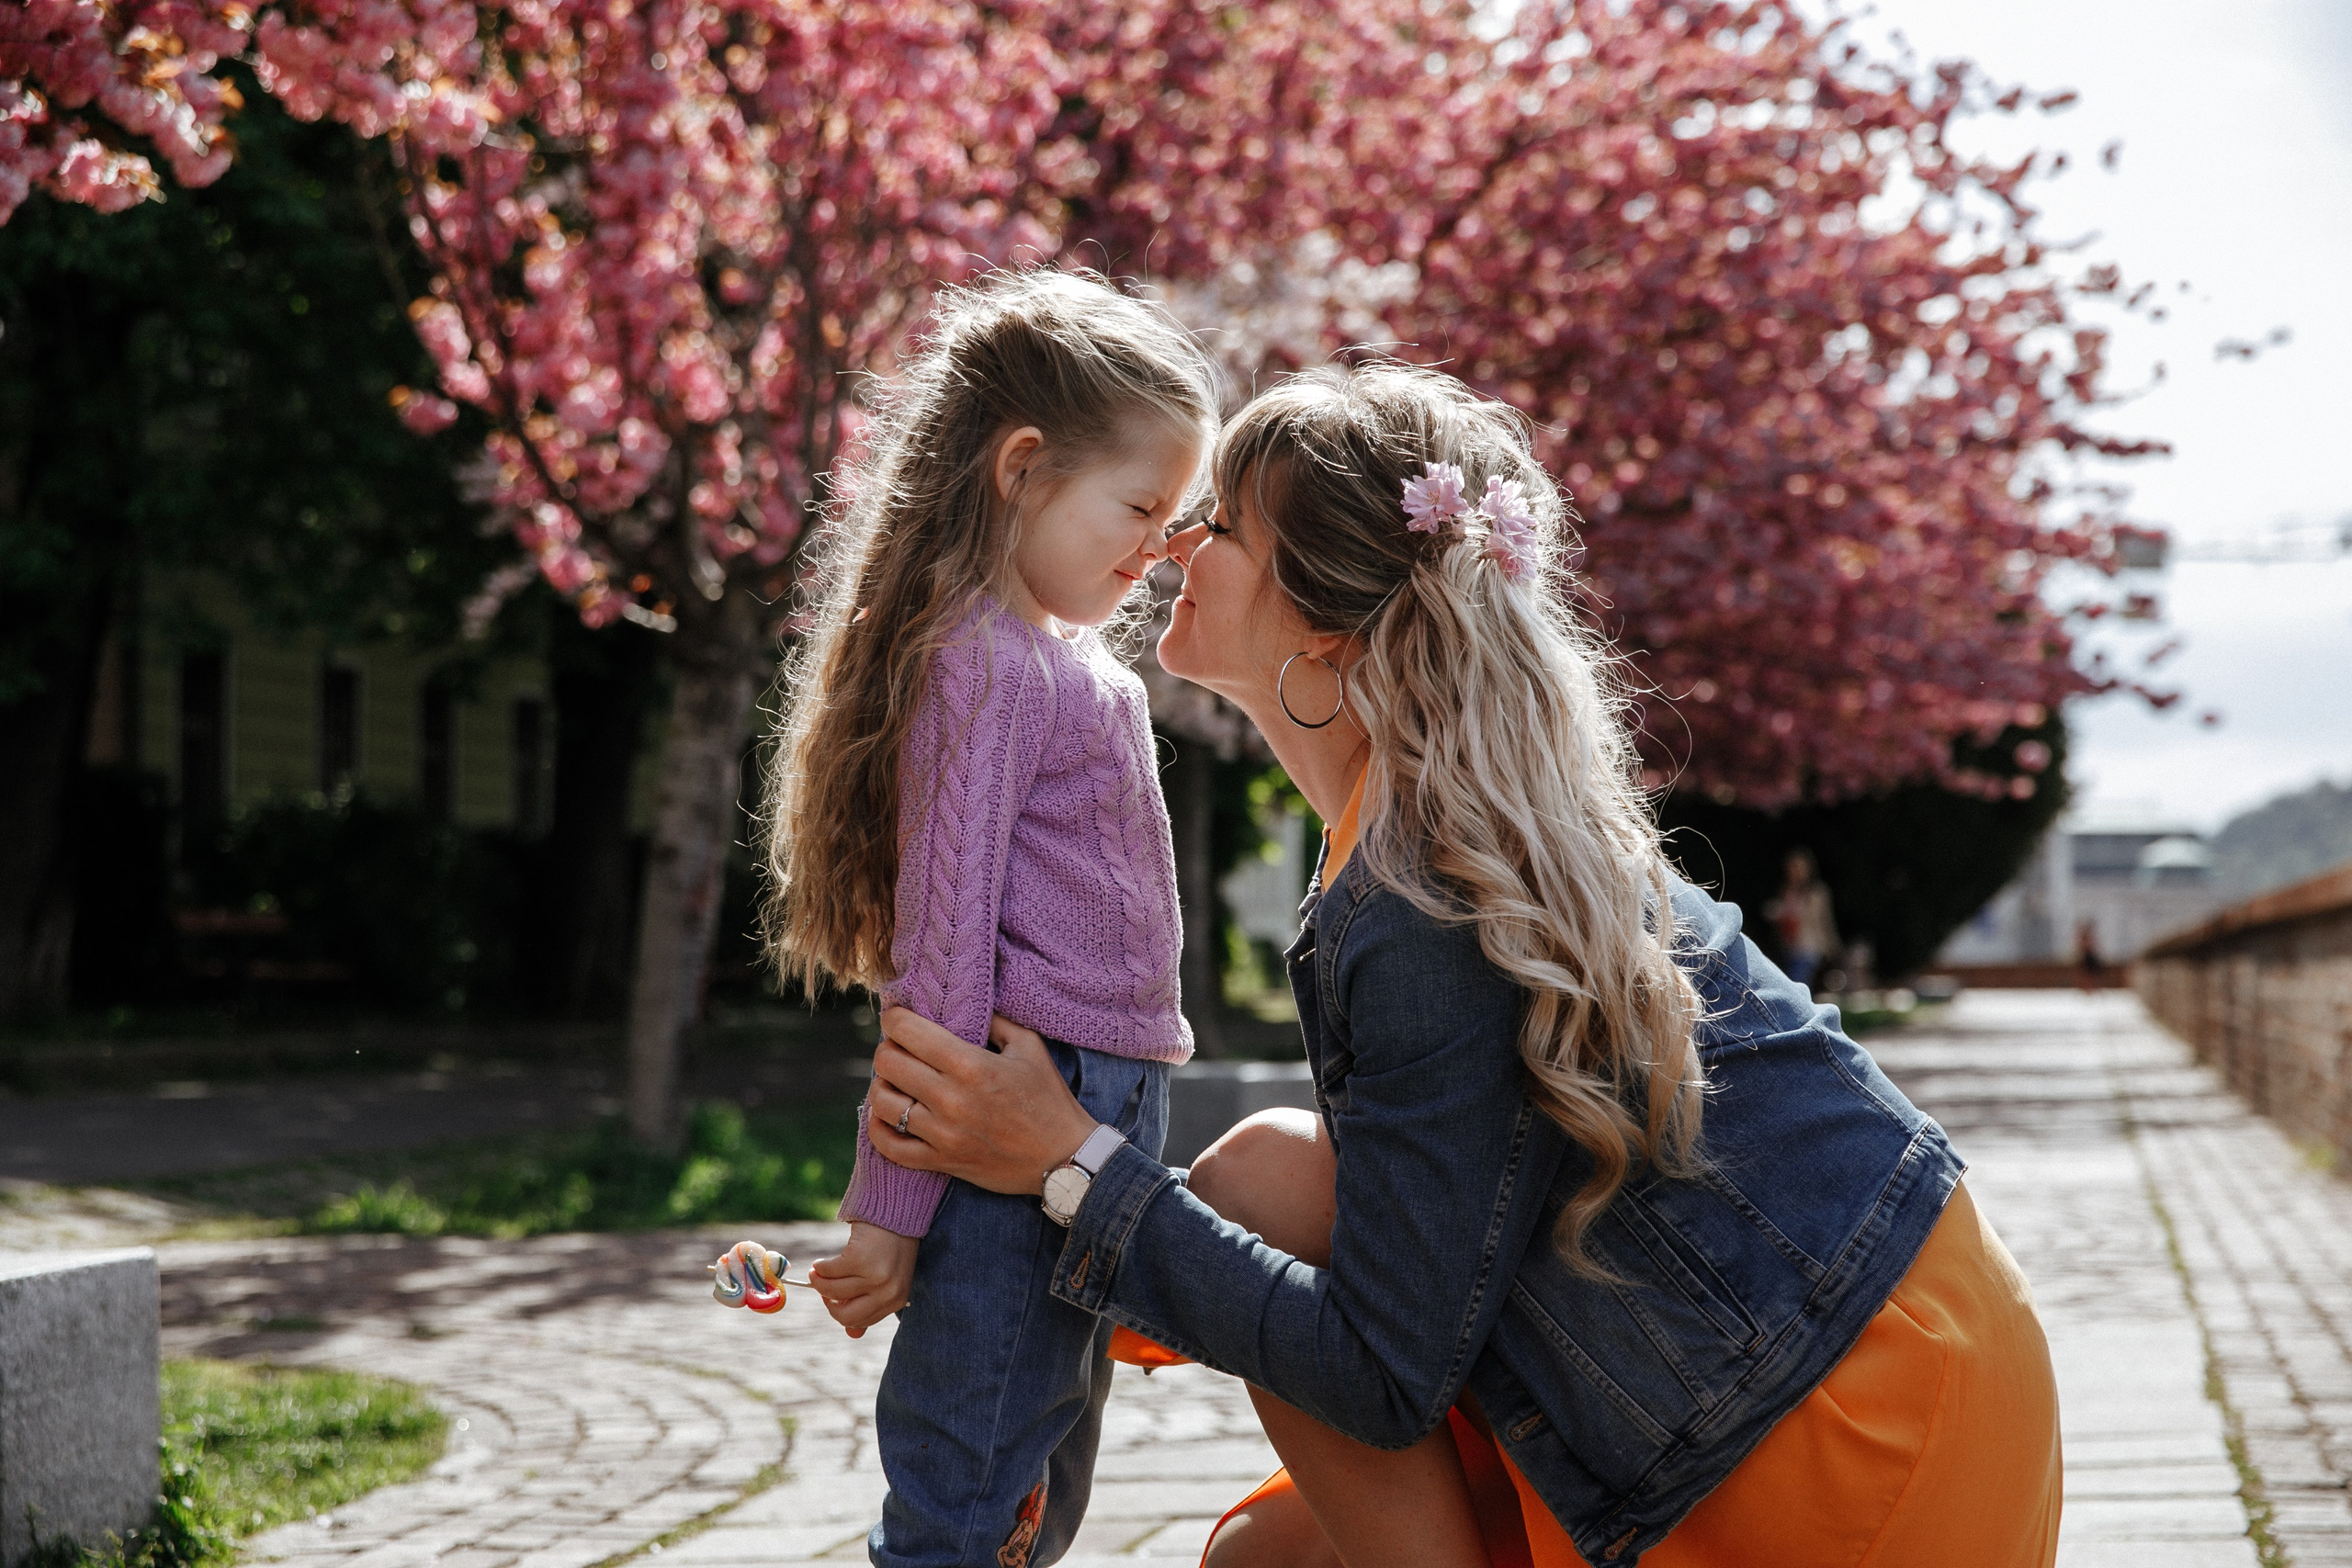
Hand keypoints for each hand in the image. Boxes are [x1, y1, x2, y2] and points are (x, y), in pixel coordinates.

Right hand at [807, 1222, 917, 1338]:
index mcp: (895, 1300)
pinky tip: (821, 1262)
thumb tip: (852, 1334)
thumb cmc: (890, 1247)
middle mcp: (887, 1292)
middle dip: (827, 1303)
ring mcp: (874, 1276)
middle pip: (844, 1315)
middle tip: (820, 1288)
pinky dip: (820, 1267)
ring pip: (832, 1291)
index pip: (859, 1321)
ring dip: (818, 1282)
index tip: (830, 1299)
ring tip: (816, 1271)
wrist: (897, 1212)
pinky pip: (828, 1272)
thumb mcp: (886, 1279)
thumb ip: (870, 1306)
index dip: (840, 1311)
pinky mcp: (859, 1259)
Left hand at [866, 1010, 1099, 1195]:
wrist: (1063, 1158)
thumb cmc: (1049, 1099)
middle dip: (887, 1049)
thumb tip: (964, 1003)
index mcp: (971, 1065)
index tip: (896, 1018)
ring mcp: (943, 1134)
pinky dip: (879, 1128)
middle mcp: (951, 1099)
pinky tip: (887, 1116)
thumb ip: (995, 1020)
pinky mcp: (941, 1161)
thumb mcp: (1030, 1047)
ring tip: (894, 1081)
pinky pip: (890, 1146)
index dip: (894, 1019)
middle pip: (887, 1063)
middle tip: (898, 1048)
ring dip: (882, 1086)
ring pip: (882, 1103)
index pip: (908, 1032)